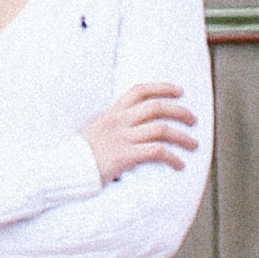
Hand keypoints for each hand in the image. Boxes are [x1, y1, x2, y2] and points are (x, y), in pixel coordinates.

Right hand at [81, 85, 196, 184]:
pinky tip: (179, 165)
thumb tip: (135, 127)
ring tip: (194, 145)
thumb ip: (115, 125)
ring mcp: (122, 138)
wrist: (65, 170)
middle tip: (193, 120)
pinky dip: (172, 157)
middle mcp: (118, 121)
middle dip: (179, 111)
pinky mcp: (124, 156)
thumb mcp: (97, 130)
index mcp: (112, 112)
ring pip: (161, 129)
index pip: (140, 90)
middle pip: (156, 107)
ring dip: (182, 137)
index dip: (162, 87)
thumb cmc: (81, 154)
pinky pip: (156, 151)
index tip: (179, 91)